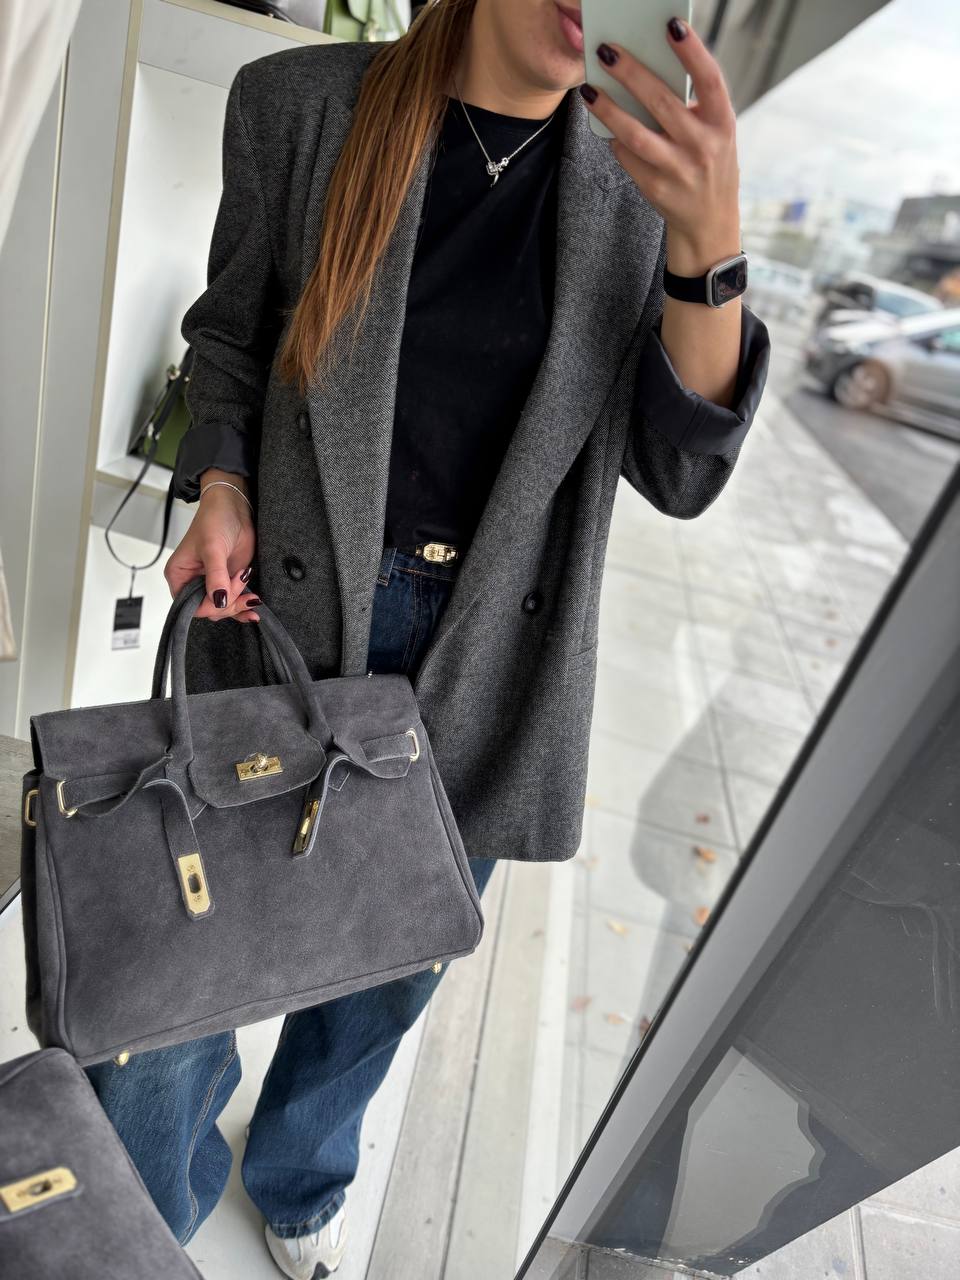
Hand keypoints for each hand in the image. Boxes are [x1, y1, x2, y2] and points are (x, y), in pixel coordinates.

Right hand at [164, 473, 260, 621]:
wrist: (234, 507)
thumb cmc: (214, 520)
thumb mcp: (213, 548)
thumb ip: (215, 576)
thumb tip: (218, 601)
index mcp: (179, 575)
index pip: (189, 606)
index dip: (209, 606)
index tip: (224, 595)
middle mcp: (192, 582)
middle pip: (209, 609)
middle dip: (227, 602)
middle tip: (240, 579)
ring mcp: (212, 583)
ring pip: (223, 608)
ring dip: (238, 603)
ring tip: (249, 586)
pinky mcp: (228, 581)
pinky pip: (234, 602)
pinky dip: (244, 605)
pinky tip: (254, 604)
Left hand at [580, 16, 740, 270]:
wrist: (709, 223)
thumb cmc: (709, 165)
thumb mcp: (715, 134)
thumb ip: (692, 107)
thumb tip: (650, 70)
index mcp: (723, 123)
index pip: (710, 80)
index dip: (692, 51)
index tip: (672, 25)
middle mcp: (703, 146)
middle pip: (662, 102)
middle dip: (631, 73)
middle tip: (606, 51)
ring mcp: (679, 170)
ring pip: (635, 134)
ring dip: (608, 110)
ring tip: (588, 90)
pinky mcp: (656, 188)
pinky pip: (628, 157)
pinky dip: (615, 140)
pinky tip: (606, 125)